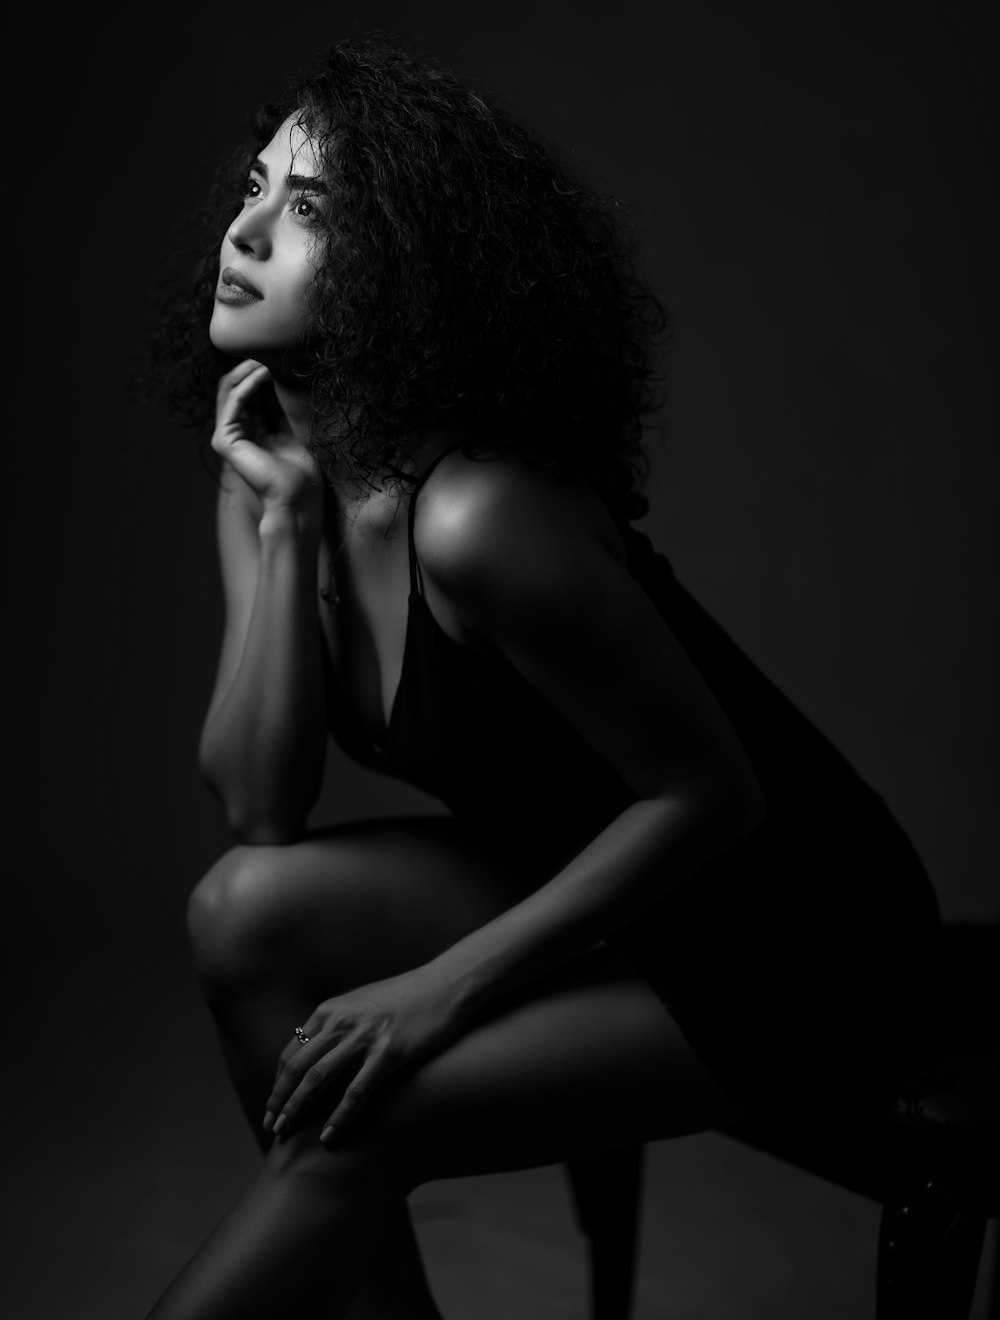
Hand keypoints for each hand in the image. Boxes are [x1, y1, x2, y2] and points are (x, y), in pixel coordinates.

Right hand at [212, 360, 322, 523]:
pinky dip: (248, 384)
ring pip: (230, 389)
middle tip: (273, 347)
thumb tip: (284, 371)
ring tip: (269, 356)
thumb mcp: (294, 427)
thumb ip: (283, 403)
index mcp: (250, 428)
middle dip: (252, 365)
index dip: (261, 369)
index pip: (249, 388)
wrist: (299, 498)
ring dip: (249, 370)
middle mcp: (235, 431)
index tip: (281, 352)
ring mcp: (226, 436)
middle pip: (235, 385)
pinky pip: (233, 402)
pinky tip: (265, 372)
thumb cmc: (303, 470)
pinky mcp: (225, 441)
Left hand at [264, 965, 464, 1143]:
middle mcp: (341, 1021)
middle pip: (297, 1067)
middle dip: (279, 1100)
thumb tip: (320, 1047)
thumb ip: (339, 1022)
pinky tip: (328, 1136)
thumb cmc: (407, 997)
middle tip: (271, 1128)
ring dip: (297, 1109)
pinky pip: (356, 1091)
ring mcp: (364, 1036)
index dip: (278, 1082)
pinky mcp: (388, 1052)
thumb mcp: (363, 1003)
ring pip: (318, 1079)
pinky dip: (338, 1116)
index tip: (273, 1106)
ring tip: (287, 1134)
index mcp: (331, 1010)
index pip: (292, 1051)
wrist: (445, 985)